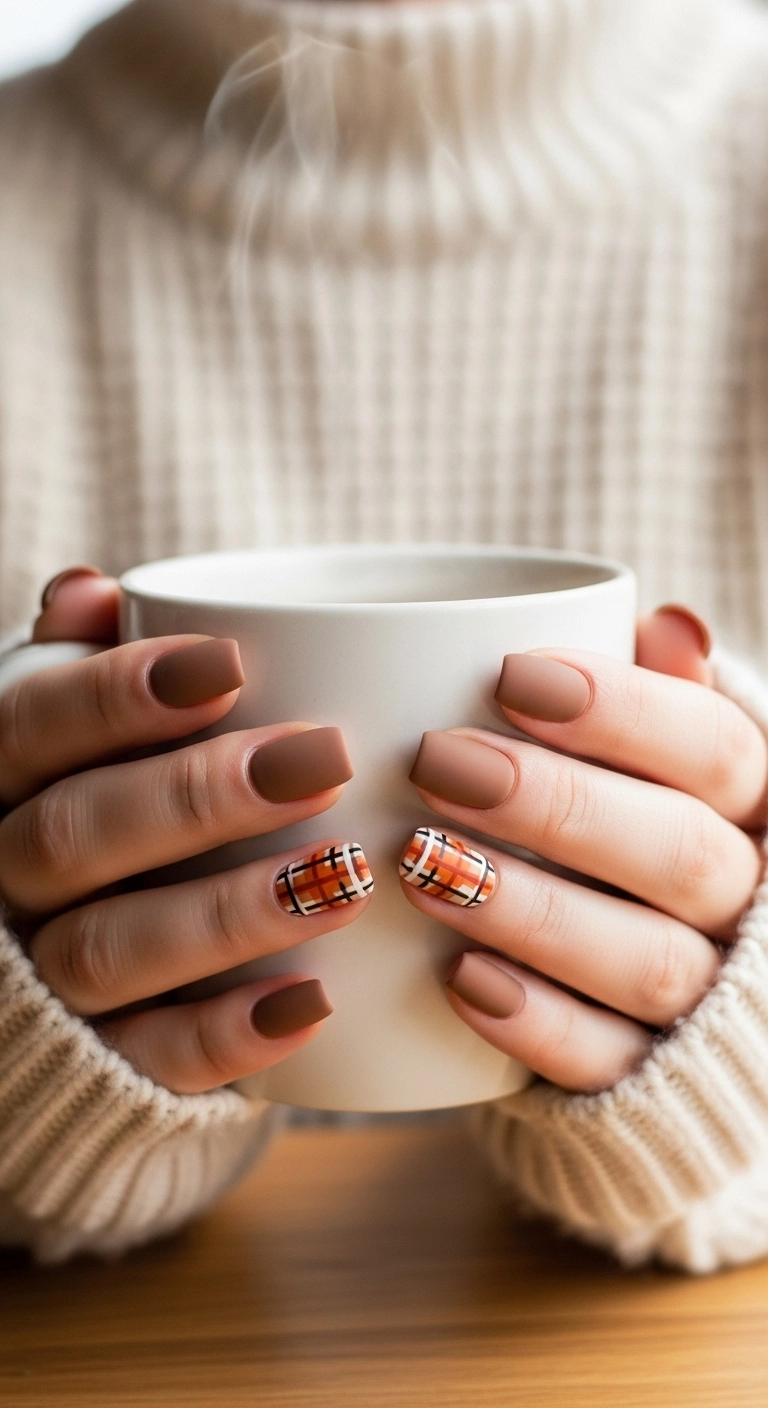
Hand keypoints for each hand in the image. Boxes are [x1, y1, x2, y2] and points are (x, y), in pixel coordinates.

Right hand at [0, 567, 371, 1092]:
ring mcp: (38, 981)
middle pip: (73, 836)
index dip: (118, 695)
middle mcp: (1, 877)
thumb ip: (78, 666)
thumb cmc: (93, 807)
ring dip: (228, 913)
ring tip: (345, 877)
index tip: (231, 664)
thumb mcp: (72, 735)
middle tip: (325, 761)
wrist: (59, 974)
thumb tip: (91, 594)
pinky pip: (147, 1058)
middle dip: (197, 797)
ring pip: (107, 950)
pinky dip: (227, 1036)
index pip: (29, 726)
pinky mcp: (94, 1065)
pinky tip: (316, 1000)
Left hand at [401, 607, 766, 1092]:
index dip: (622, 710)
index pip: (716, 750)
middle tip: (437, 761)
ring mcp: (706, 997)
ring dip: (532, 911)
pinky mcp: (648, 1076)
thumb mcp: (660, 757)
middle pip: (678, 853)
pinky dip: (537, 1023)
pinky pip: (608, 1060)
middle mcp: (745, 901)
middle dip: (555, 805)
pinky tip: (459, 978)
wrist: (674, 988)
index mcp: (754, 804)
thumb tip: (666, 626)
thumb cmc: (641, 822)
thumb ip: (659, 696)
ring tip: (420, 865)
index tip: (510, 673)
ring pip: (645, 961)